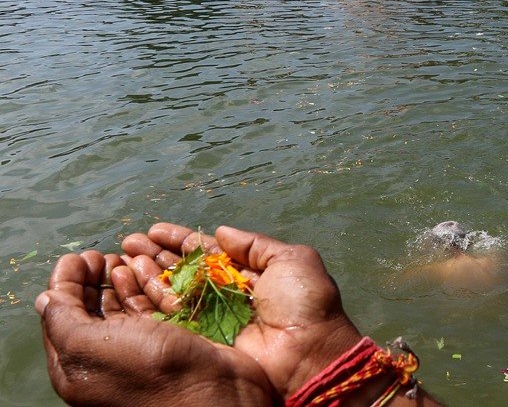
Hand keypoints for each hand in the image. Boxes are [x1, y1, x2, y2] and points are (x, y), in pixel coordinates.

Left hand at [36, 251, 274, 405]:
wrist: (214, 392)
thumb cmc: (146, 370)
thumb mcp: (88, 346)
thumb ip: (62, 320)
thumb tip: (46, 298)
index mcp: (80, 367)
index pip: (63, 318)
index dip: (67, 285)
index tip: (79, 257)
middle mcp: (109, 356)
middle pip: (94, 309)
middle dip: (94, 278)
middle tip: (102, 255)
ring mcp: (144, 345)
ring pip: (126, 303)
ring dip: (122, 276)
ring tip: (124, 256)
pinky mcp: (174, 335)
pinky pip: (156, 304)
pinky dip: (149, 283)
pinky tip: (146, 267)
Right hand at [122, 223, 364, 398]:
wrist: (306, 353)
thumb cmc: (304, 303)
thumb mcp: (291, 260)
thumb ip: (255, 245)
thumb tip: (222, 232)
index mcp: (249, 275)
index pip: (208, 253)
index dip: (181, 242)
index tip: (155, 230)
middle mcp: (227, 295)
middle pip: (185, 271)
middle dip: (158, 255)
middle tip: (130, 241)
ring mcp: (212, 319)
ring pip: (172, 291)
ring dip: (148, 273)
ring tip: (125, 256)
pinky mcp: (201, 340)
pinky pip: (170, 316)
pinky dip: (149, 298)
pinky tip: (130, 280)